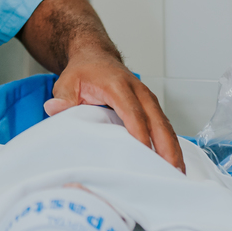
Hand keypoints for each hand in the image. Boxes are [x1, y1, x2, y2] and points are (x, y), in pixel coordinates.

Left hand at [45, 52, 184, 171]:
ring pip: (165, 125)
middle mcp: (138, 91)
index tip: (144, 154)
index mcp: (118, 85)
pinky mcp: (151, 106)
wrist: (95, 56)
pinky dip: (170, 143)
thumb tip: (54, 108)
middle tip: (170, 171)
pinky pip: (164, 125)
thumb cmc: (83, 72)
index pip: (132, 113)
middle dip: (166, 146)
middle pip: (157, 120)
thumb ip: (62, 98)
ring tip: (177, 174)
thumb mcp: (66, 82)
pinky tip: (173, 162)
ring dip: (173, 148)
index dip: (140, 134)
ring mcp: (148, 98)